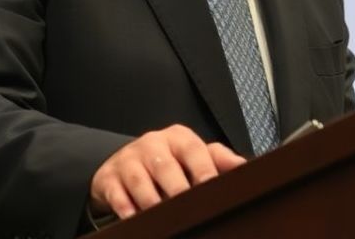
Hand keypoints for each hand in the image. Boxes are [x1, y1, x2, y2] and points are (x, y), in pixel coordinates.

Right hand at [89, 124, 245, 219]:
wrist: (122, 162)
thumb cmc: (167, 160)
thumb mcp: (193, 154)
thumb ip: (219, 159)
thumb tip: (245, 166)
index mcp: (178, 137)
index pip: (194, 150)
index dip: (203, 169)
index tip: (212, 188)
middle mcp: (153, 144)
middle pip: (166, 166)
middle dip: (178, 188)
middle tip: (188, 206)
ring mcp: (129, 160)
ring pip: (141, 181)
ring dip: (152, 200)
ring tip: (163, 215)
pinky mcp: (109, 177)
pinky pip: (117, 194)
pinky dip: (125, 207)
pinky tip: (134, 217)